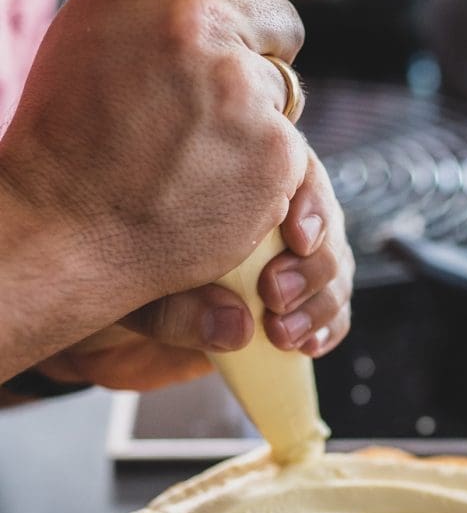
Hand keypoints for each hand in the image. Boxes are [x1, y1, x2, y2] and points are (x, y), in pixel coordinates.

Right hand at [0, 0, 321, 378]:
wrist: (61, 228)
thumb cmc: (67, 131)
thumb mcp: (93, 25)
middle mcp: (203, 25)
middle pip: (278, 26)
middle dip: (255, 57)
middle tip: (203, 104)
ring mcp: (247, 91)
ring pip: (284, 93)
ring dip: (258, 118)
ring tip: (192, 152)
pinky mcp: (277, 153)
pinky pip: (293, 150)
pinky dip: (263, 171)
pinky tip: (210, 186)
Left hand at [35, 152, 354, 392]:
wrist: (87, 303)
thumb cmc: (98, 264)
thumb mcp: (117, 277)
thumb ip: (172, 305)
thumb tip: (235, 327)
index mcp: (227, 171)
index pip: (293, 166)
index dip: (308, 200)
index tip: (297, 235)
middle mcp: (259, 207)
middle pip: (324, 217)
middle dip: (313, 260)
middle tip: (275, 294)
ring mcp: (278, 254)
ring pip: (332, 264)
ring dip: (321, 300)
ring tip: (282, 332)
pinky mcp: (285, 299)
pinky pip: (329, 307)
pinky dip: (327, 326)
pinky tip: (306, 345)